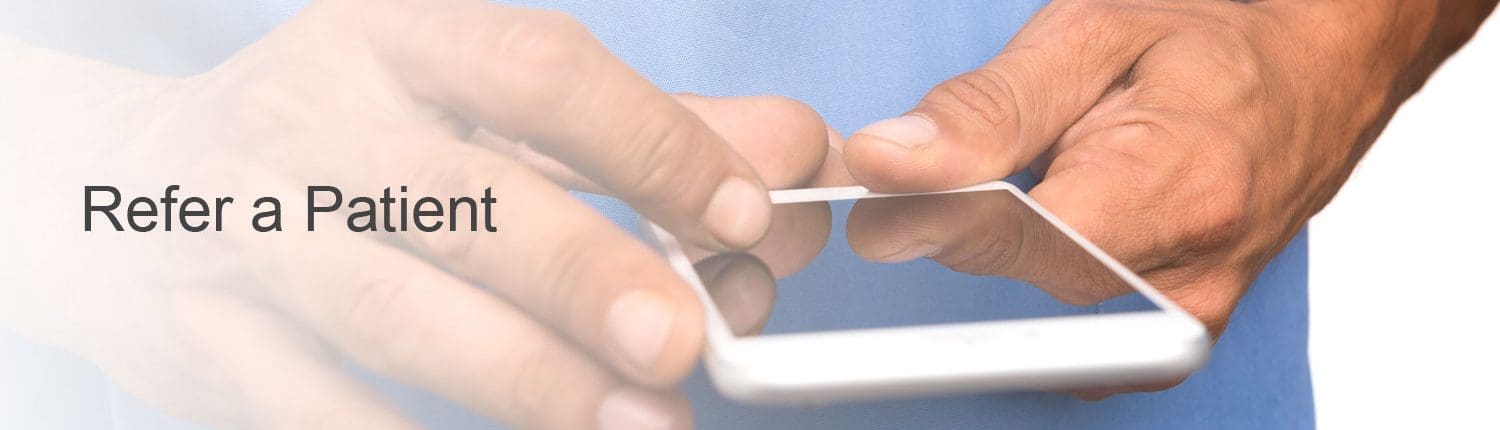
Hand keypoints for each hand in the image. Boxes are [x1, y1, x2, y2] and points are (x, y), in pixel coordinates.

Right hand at [0, 0, 840, 427]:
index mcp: (399, 42)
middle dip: (586, 272)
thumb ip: (640, 134)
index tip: (740, 214)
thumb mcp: (475, 106)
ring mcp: (252, 234)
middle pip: (467, 197)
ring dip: (528, 377)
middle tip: (683, 340)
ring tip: (641, 425)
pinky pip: (310, 406)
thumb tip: (789, 159)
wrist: (131, 189)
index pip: (538, 72)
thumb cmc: (348, 143)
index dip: (650, 142)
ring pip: (396, 310)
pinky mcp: (208, 340)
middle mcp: (318, 123)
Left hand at [840, 0, 1482, 396]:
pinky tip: (1056, 217)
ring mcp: (1187, 314)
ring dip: (1012, 242)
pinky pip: (1077, 321)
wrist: (1314, 75)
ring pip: (1044, 299)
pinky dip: (1045, 268)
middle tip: (950, 167)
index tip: (887, 184)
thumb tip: (888, 161)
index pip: (1017, 239)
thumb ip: (988, 108)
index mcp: (1174, 187)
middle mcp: (1190, 273)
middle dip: (971, 219)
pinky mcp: (1175, 330)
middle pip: (1023, 274)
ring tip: (1041, 170)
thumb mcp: (1090, 36)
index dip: (938, 214)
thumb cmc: (1214, 43)